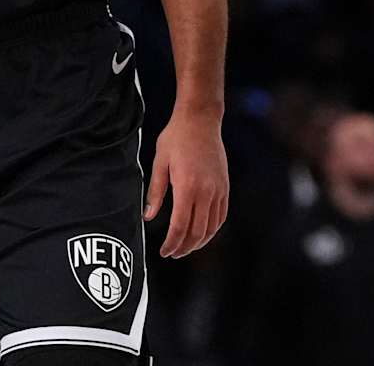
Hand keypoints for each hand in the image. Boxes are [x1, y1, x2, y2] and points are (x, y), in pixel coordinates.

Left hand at [144, 109, 228, 257]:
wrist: (200, 119)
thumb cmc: (176, 138)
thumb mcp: (160, 163)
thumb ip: (155, 193)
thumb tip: (149, 217)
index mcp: (187, 187)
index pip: (180, 227)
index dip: (171, 244)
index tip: (163, 252)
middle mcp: (206, 191)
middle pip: (197, 232)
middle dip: (184, 248)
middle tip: (172, 253)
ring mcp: (218, 189)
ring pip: (211, 227)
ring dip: (198, 242)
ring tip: (186, 247)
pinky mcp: (225, 186)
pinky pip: (221, 215)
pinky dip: (212, 229)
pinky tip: (202, 233)